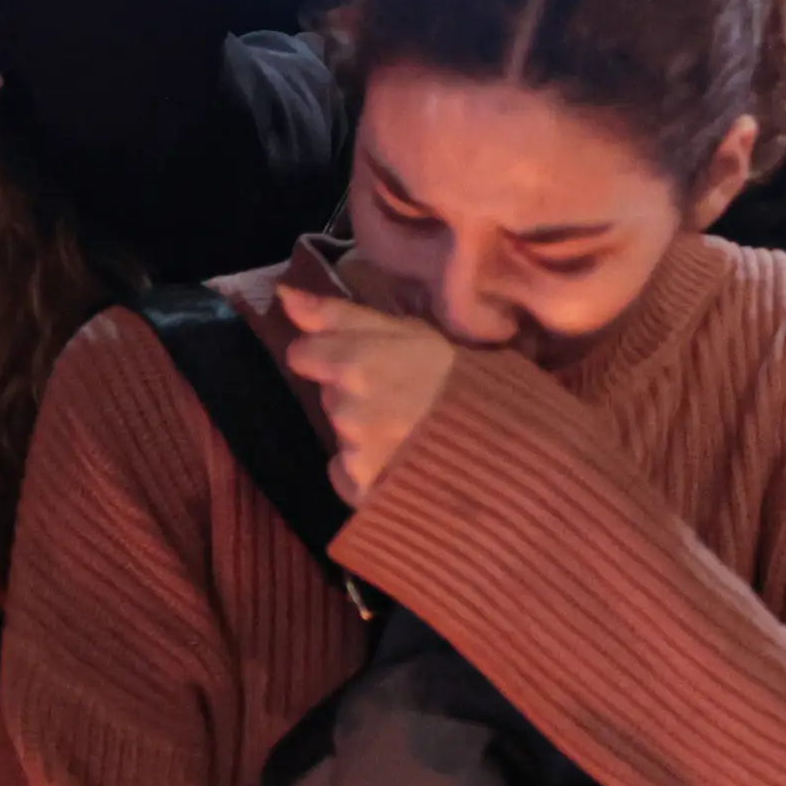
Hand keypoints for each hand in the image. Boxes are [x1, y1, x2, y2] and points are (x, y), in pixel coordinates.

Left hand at [278, 281, 459, 505]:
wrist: (502, 435)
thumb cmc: (454, 374)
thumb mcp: (404, 328)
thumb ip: (337, 313)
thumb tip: (282, 295)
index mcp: (353, 363)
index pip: (303, 355)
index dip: (332, 355)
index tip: (367, 361)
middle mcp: (346, 410)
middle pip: (328, 395)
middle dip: (355, 394)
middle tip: (401, 395)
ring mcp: (353, 453)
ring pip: (341, 434)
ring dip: (364, 431)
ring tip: (409, 428)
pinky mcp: (363, 490)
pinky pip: (345, 475)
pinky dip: (365, 471)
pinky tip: (399, 461)